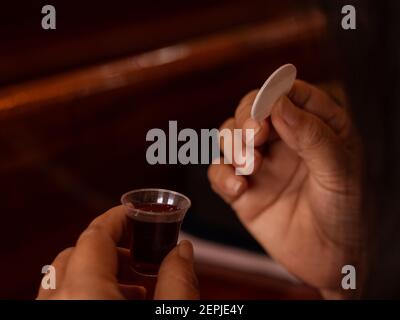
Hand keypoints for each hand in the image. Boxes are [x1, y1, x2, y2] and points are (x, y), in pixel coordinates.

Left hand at [37, 206, 198, 299]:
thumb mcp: (172, 316)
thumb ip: (178, 280)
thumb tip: (183, 250)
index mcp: (85, 294)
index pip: (95, 236)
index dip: (117, 218)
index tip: (133, 211)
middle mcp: (58, 304)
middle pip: (76, 254)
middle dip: (110, 248)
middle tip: (139, 253)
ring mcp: (51, 315)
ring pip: (64, 279)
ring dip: (97, 272)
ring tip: (133, 287)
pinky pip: (61, 300)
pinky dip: (85, 292)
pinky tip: (116, 304)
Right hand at [208, 80, 362, 296]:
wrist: (332, 259)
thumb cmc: (347, 212)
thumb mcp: (340, 171)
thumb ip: (312, 135)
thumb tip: (280, 103)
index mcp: (315, 127)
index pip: (289, 95)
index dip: (274, 94)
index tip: (267, 107)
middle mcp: (283, 142)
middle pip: (250, 111)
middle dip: (246, 119)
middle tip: (255, 136)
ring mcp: (261, 165)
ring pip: (229, 136)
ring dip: (232, 145)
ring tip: (251, 165)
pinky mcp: (243, 190)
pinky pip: (219, 173)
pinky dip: (222, 175)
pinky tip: (239, 187)